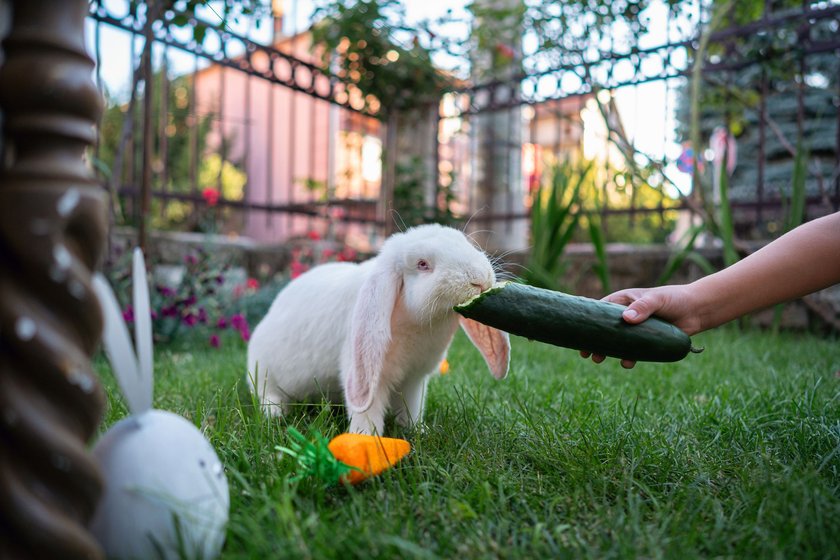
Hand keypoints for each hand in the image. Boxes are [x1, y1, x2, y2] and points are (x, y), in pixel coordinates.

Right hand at [580, 284, 701, 368]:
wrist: (696, 311)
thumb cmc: (674, 299)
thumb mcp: (656, 299)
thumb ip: (642, 307)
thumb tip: (626, 319)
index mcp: (622, 301)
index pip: (600, 310)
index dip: (588, 321)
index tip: (580, 333)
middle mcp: (626, 316)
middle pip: (604, 330)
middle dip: (594, 342)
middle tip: (586, 353)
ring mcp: (635, 331)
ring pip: (616, 343)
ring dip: (607, 352)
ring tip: (599, 359)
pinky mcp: (645, 343)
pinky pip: (633, 352)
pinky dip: (628, 358)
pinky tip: (627, 363)